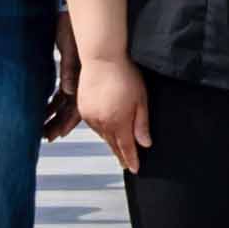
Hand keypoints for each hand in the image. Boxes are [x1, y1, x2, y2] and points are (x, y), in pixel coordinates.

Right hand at [80, 46, 155, 167]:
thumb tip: (145, 143)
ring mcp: (90, 116)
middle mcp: (102, 123)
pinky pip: (94, 126)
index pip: (126, 147)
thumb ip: (141, 123)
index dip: (131, 159)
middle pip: (113, 144)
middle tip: (126, 163)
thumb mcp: (141, 99)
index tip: (135, 168)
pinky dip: (101, 130)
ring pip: (102, 135)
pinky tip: (107, 130)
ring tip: (118, 149)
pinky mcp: (83, 108)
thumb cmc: (125, 74)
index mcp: (118, 122)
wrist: (102, 58)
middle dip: (121, 154)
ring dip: (111, 142)